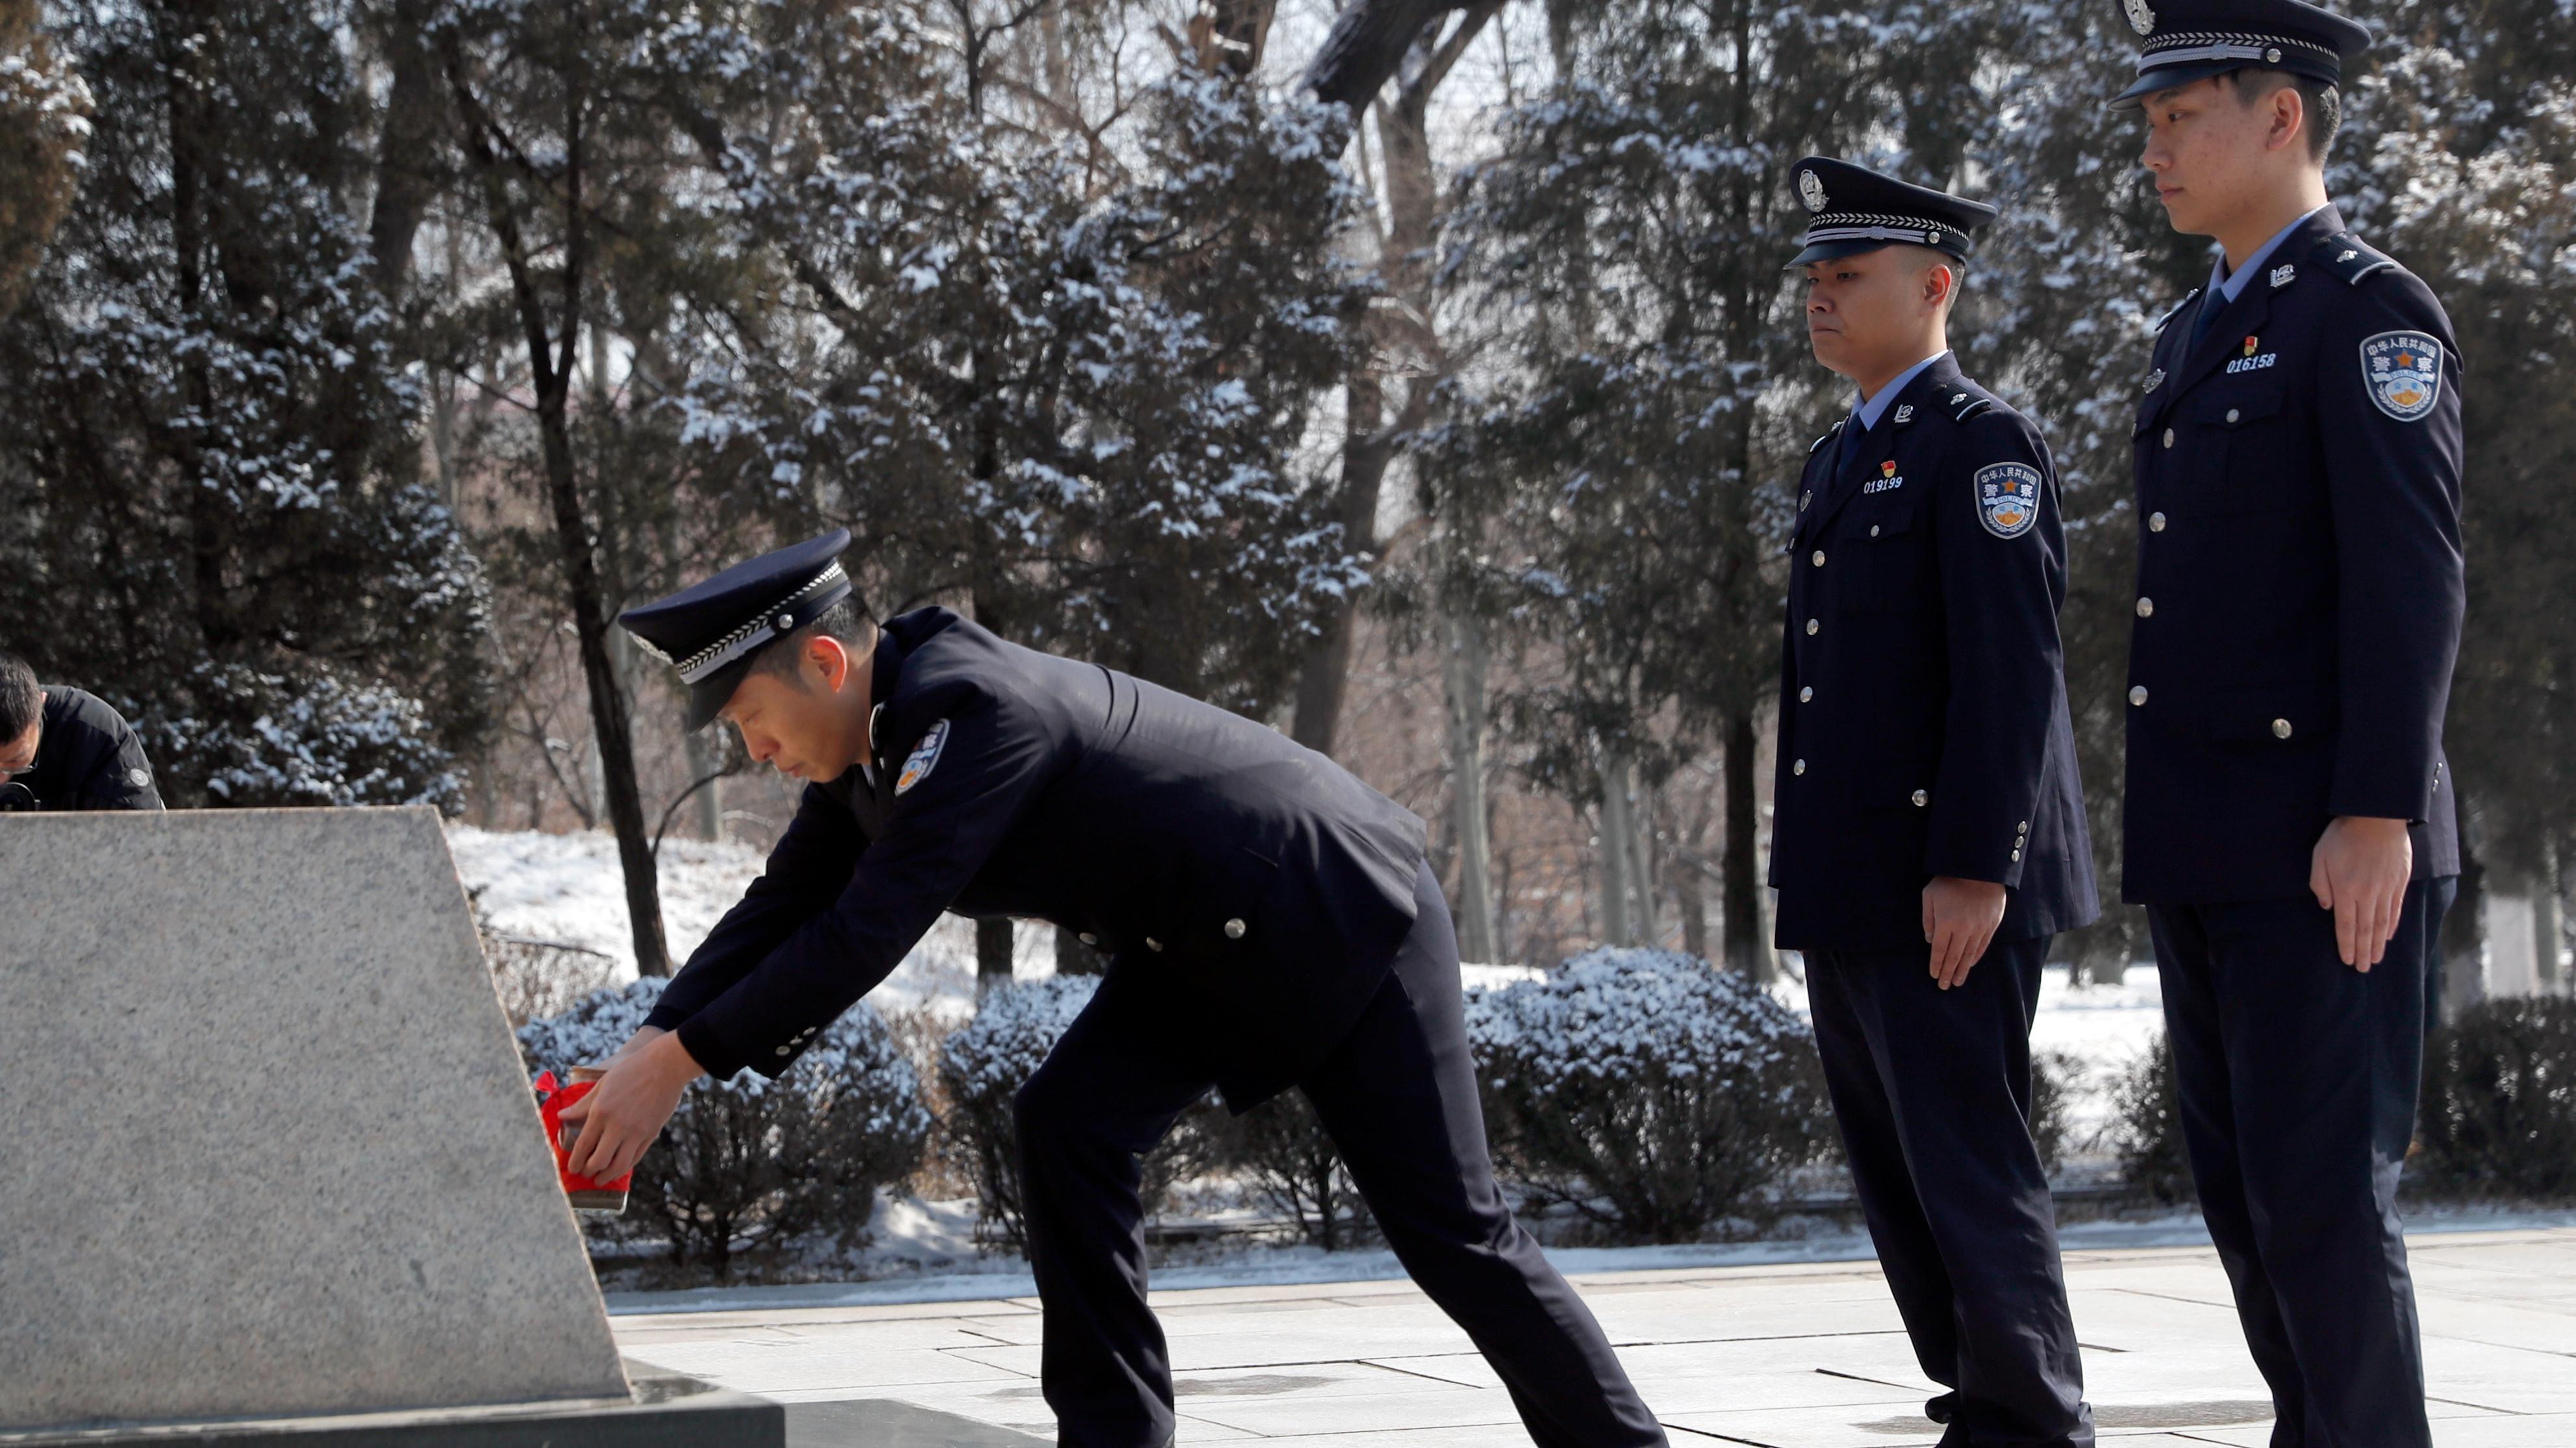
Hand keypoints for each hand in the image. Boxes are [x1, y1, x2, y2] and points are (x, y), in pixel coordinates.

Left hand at [559, 1030, 702, 1181]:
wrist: (666, 1065)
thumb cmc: (631, 1070)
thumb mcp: (602, 1084)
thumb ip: (582, 1105)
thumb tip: (561, 1117)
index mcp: (601, 1111)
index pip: (583, 1145)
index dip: (575, 1161)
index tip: (572, 1168)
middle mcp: (618, 1125)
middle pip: (599, 1160)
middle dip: (588, 1171)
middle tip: (585, 1173)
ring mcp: (637, 1131)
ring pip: (619, 1165)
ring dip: (607, 1176)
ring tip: (600, 1179)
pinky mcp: (651, 1133)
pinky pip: (636, 1157)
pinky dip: (625, 1166)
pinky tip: (618, 1166)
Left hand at [1922, 876, 2007, 989]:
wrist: (1979, 869)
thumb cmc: (1949, 881)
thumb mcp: (1929, 896)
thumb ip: (1928, 919)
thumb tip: (1930, 941)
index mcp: (1946, 922)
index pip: (1940, 950)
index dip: (1937, 964)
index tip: (1934, 975)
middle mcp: (1963, 929)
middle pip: (1954, 957)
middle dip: (1948, 973)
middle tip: (1944, 986)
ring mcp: (1979, 928)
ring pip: (1969, 955)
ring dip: (1963, 970)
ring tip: (1958, 982)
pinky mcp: (1991, 925)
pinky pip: (1982, 946)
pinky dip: (1975, 957)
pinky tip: (1970, 965)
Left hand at [2311, 815, 2412, 970]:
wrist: (2377, 816)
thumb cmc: (2342, 835)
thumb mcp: (2320, 856)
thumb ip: (2320, 884)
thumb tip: (2326, 907)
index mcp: (2346, 890)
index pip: (2347, 925)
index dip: (2347, 945)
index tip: (2348, 961)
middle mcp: (2368, 894)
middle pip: (2366, 930)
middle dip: (2364, 951)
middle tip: (2363, 969)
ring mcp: (2386, 889)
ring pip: (2382, 923)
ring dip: (2379, 944)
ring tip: (2376, 959)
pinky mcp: (2400, 881)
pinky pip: (2396, 909)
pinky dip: (2392, 925)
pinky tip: (2389, 936)